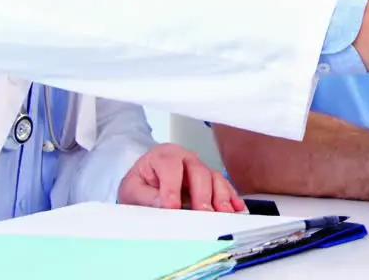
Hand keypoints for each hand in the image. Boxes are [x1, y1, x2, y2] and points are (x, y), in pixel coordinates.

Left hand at [117, 143, 245, 212]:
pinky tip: (236, 208)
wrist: (145, 186)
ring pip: (214, 178)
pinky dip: (231, 198)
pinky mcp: (210, 181)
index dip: (172, 187)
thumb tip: (161, 204)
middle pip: (198, 171)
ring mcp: (200, 168)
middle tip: (203, 213)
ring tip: (223, 212)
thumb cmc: (140, 185)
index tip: (171, 207)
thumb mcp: (132, 190)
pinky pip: (223, 187)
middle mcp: (185, 158)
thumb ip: (145, 197)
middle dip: (202, 194)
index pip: (170, 166)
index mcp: (163, 156)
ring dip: (220, 196)